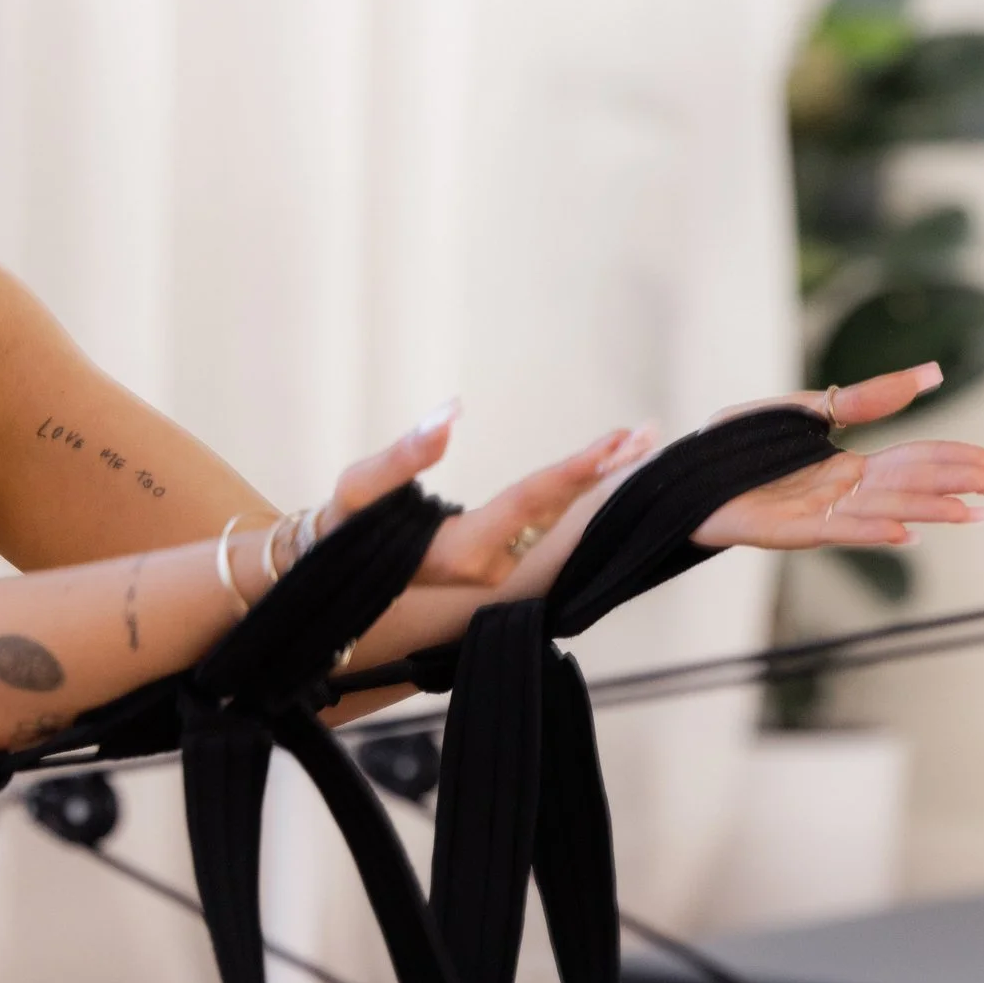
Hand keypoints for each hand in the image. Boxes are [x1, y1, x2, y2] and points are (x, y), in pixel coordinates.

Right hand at [319, 401, 651, 587]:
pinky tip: (602, 468)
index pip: (528, 502)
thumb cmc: (345, 525)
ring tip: (637, 442)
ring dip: (597, 480)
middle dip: (603, 472)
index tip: (616, 443)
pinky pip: (547, 523)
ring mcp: (497, 569)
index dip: (573, 471)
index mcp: (460, 551)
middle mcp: (489, 566)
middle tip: (647, 433)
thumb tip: (450, 412)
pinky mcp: (500, 560)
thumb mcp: (360, 487)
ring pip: (557, 520)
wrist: (336, 570)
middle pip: (557, 512)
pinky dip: (576, 492)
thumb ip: (405, 454)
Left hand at [691, 364, 983, 548]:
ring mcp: (817, 514)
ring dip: (927, 511)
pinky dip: (870, 530)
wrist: (682, 471)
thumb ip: (869, 397)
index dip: (958, 460)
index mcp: (850, 468)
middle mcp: (842, 494)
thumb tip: (934, 375)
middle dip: (958, 485)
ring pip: (881, 511)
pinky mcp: (785, 529)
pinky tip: (904, 532)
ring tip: (970, 512)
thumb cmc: (741, 444)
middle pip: (909, 486)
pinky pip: (834, 530)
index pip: (916, 461)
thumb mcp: (810, 410)